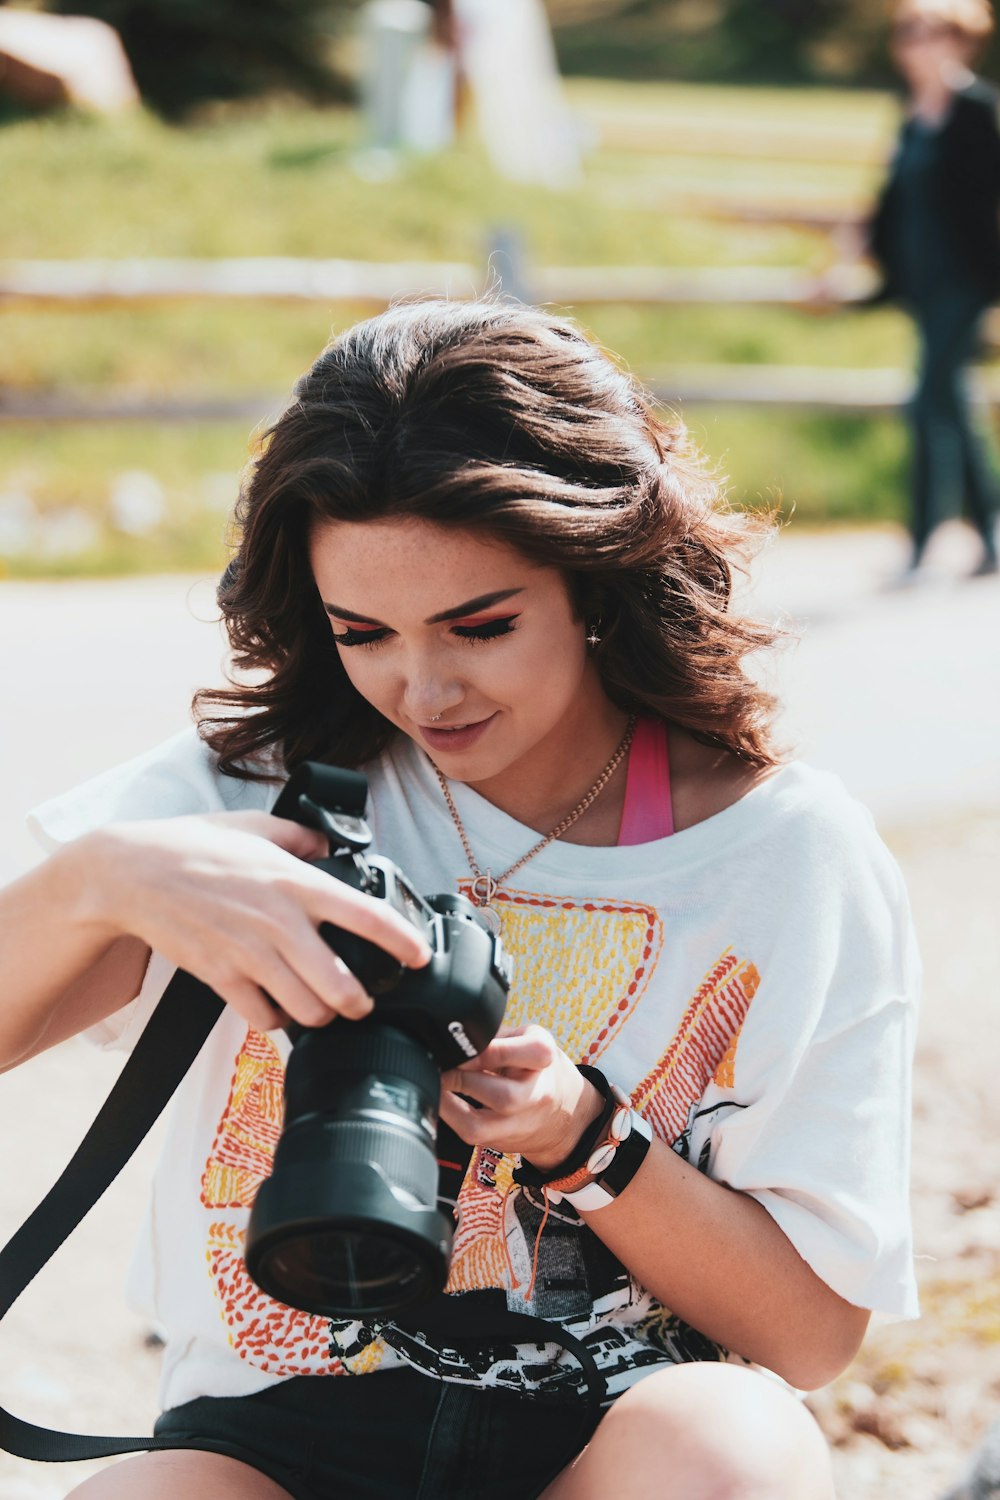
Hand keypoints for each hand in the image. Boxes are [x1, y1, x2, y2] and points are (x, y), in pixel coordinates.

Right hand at [82, 811, 430, 1032]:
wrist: (134, 873)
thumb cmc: (193, 846)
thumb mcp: (256, 827)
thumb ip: (300, 837)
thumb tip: (328, 846)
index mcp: (296, 882)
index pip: (365, 916)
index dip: (402, 941)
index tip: (419, 956)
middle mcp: (280, 922)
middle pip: (341, 985)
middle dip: (359, 1003)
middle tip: (362, 1002)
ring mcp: (250, 954)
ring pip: (307, 1010)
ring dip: (320, 1016)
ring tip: (322, 1009)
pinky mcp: (221, 977)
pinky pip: (264, 1017)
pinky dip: (277, 1021)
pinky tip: (279, 1009)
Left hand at [439, 1024, 602, 1167]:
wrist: (565, 1112)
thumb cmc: (537, 1067)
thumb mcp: (526, 1038)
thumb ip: (494, 1034)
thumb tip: (452, 1038)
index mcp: (542, 1056)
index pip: (506, 1052)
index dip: (473, 1050)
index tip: (453, 1045)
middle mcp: (536, 1094)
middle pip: (499, 1095)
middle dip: (460, 1078)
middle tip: (440, 1064)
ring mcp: (520, 1123)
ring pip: (479, 1125)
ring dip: (448, 1102)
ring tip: (437, 1081)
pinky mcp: (503, 1140)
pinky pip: (469, 1134)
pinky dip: (449, 1116)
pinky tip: (442, 1099)